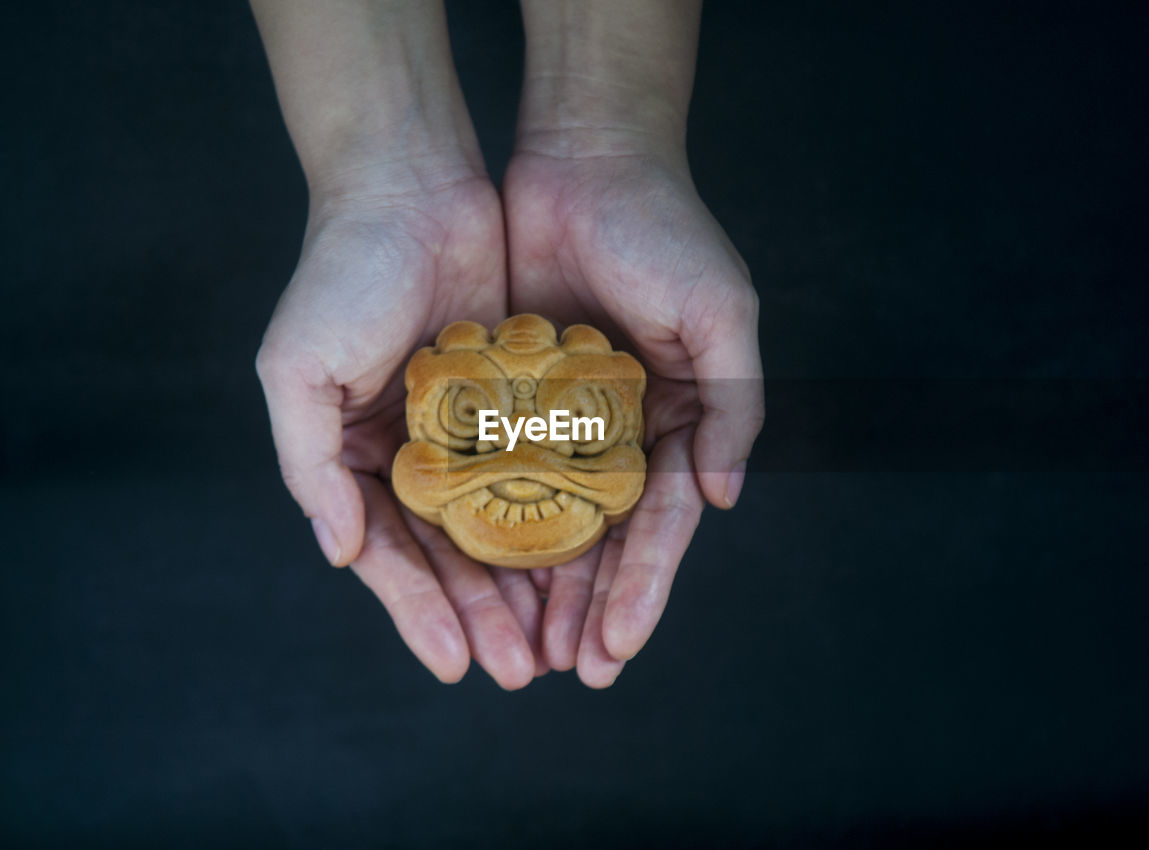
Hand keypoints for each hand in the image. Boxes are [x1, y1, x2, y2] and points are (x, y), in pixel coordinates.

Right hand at [255, 165, 547, 688]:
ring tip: (559, 640)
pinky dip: (557, 516)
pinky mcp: (517, 400)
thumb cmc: (342, 273)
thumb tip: (338, 554)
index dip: (421, 612)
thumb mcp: (298, 369)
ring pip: (501, 523)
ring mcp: (466, 430)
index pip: (389, 555)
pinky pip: (541, 470)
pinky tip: (584, 561)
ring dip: (525, 583)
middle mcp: (411, 453)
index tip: (457, 664)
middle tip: (523, 670)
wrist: (413, 185)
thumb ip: (310, 466)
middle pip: (450, 554)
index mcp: (354, 457)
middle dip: (484, 613)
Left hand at [503, 141, 764, 686]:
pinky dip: (489, 520)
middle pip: (604, 539)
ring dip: (536, 585)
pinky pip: (497, 469)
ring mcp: (564, 418)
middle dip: (586, 607)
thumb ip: (732, 406)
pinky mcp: (511, 394)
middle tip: (564, 671)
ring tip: (517, 647)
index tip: (616, 648)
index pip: (661, 526)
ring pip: (546, 519)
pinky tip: (471, 570)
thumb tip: (724, 500)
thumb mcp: (721, 314)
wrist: (585, 157)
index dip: (642, 589)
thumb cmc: (665, 231)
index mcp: (677, 423)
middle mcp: (621, 432)